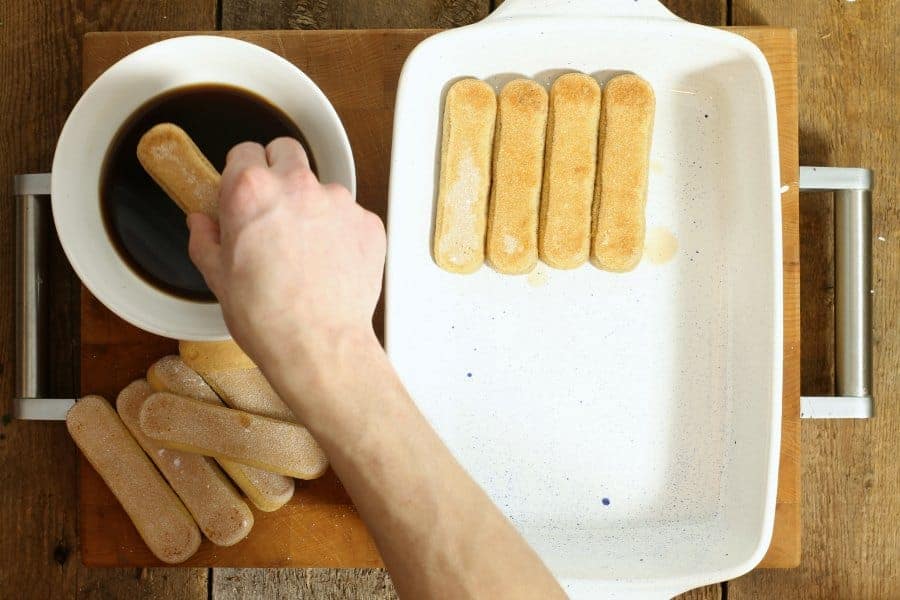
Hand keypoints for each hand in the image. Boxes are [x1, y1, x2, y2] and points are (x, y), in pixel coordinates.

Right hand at [187, 138, 385, 377]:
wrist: (319, 346)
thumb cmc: (268, 317)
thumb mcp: (218, 278)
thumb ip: (206, 239)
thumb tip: (201, 223)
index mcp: (251, 191)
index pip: (244, 152)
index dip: (241, 171)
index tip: (243, 188)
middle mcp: (297, 186)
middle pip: (286, 151)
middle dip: (277, 168)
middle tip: (273, 205)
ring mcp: (338, 202)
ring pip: (321, 187)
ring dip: (312, 206)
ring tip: (305, 251)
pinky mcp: (367, 222)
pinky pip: (350, 216)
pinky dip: (341, 232)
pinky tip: (330, 264)